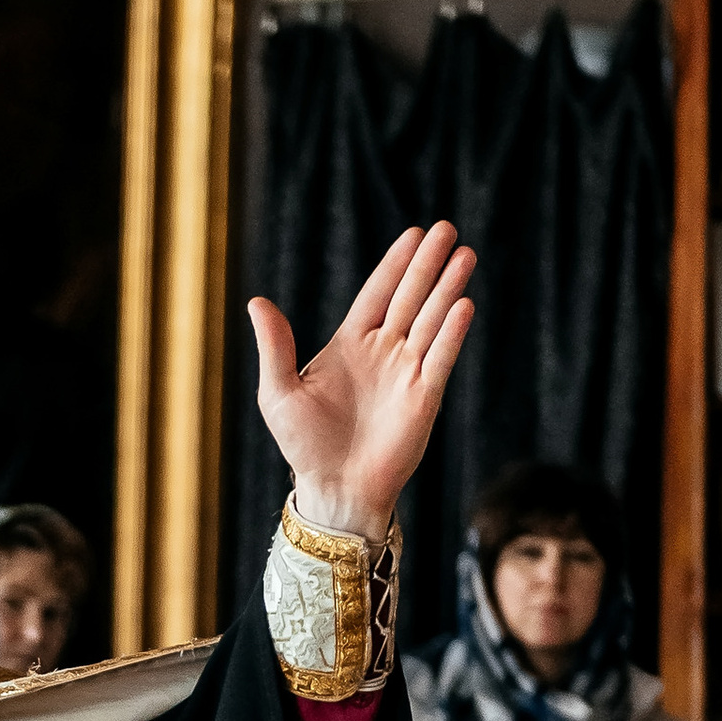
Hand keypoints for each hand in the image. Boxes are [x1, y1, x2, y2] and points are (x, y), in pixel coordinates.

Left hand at [248, 220, 477, 546]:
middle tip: (447, 230)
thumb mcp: (278, 393)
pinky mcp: (424, 397)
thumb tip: (256, 302)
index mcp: (351, 344)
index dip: (396, 264)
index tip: (415, 234)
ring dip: (447, 287)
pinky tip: (463, 303)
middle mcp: (383, 352)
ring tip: (465, 255)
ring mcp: (406, 372)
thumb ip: (275, 347)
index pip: (378, 293)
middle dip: (428, 264)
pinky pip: (440, 357)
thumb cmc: (304, 446)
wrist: (334, 490)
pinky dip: (451, 331)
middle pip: (410, 297)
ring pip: (430, 320)